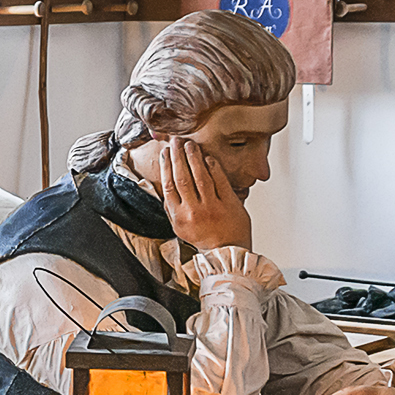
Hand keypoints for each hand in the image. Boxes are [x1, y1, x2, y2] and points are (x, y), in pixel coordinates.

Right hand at [134, 137, 252, 253]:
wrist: (227, 253)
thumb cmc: (205, 239)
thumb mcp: (181, 228)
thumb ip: (173, 208)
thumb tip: (165, 185)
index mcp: (179, 217)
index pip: (168, 186)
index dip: (166, 166)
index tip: (165, 153)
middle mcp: (193, 212)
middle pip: (182, 178)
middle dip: (178, 157)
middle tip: (176, 141)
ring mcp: (212, 207)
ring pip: (200, 177)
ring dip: (194, 158)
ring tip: (190, 145)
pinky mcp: (229, 204)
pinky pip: (219, 181)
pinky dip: (213, 167)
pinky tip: (209, 157)